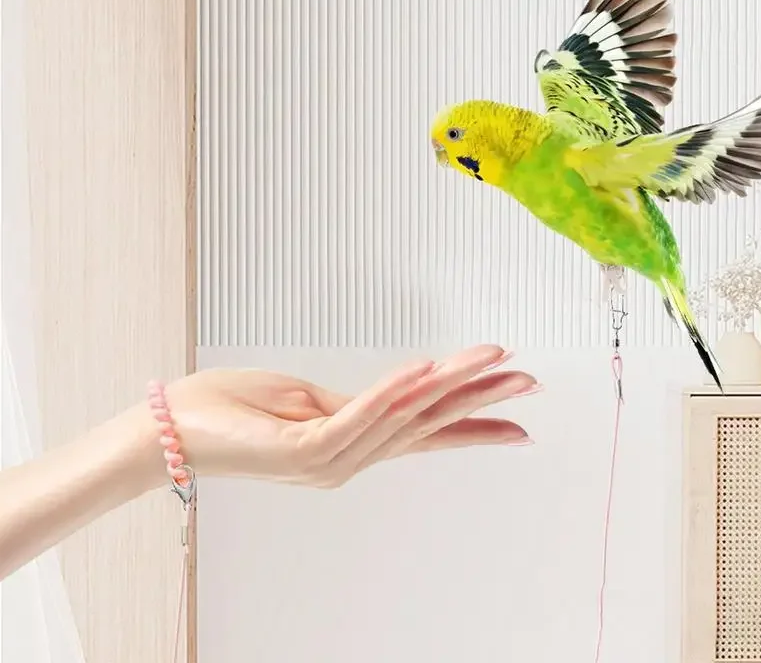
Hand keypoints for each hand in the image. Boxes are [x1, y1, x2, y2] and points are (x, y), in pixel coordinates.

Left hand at [155, 345, 540, 488]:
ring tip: (492, 360)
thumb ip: (351, 404)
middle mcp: (348, 459)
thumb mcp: (304, 403)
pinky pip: (356, 415)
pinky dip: (393, 393)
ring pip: (402, 417)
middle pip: (427, 425)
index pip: (425, 435)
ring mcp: (327, 458)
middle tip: (529, 382)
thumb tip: (395, 389)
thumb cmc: (233, 410)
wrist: (171, 429)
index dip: (473, 427)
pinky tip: (425, 370)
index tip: (518, 422)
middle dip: (481, 401)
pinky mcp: (301, 449)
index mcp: (351, 445)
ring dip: (450, 384)